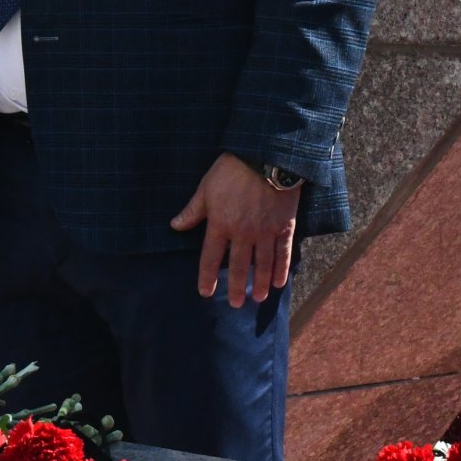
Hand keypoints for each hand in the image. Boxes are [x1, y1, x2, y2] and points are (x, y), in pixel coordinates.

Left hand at [170, 154, 299, 306]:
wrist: (266, 156)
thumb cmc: (232, 169)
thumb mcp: (206, 187)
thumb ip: (193, 210)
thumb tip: (175, 225)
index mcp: (220, 224)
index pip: (210, 257)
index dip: (207, 277)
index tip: (205, 292)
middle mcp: (242, 233)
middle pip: (238, 267)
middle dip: (236, 288)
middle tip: (235, 304)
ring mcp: (265, 232)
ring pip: (262, 265)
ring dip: (260, 284)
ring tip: (258, 298)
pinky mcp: (284, 227)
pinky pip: (283, 254)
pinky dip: (282, 269)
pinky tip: (280, 282)